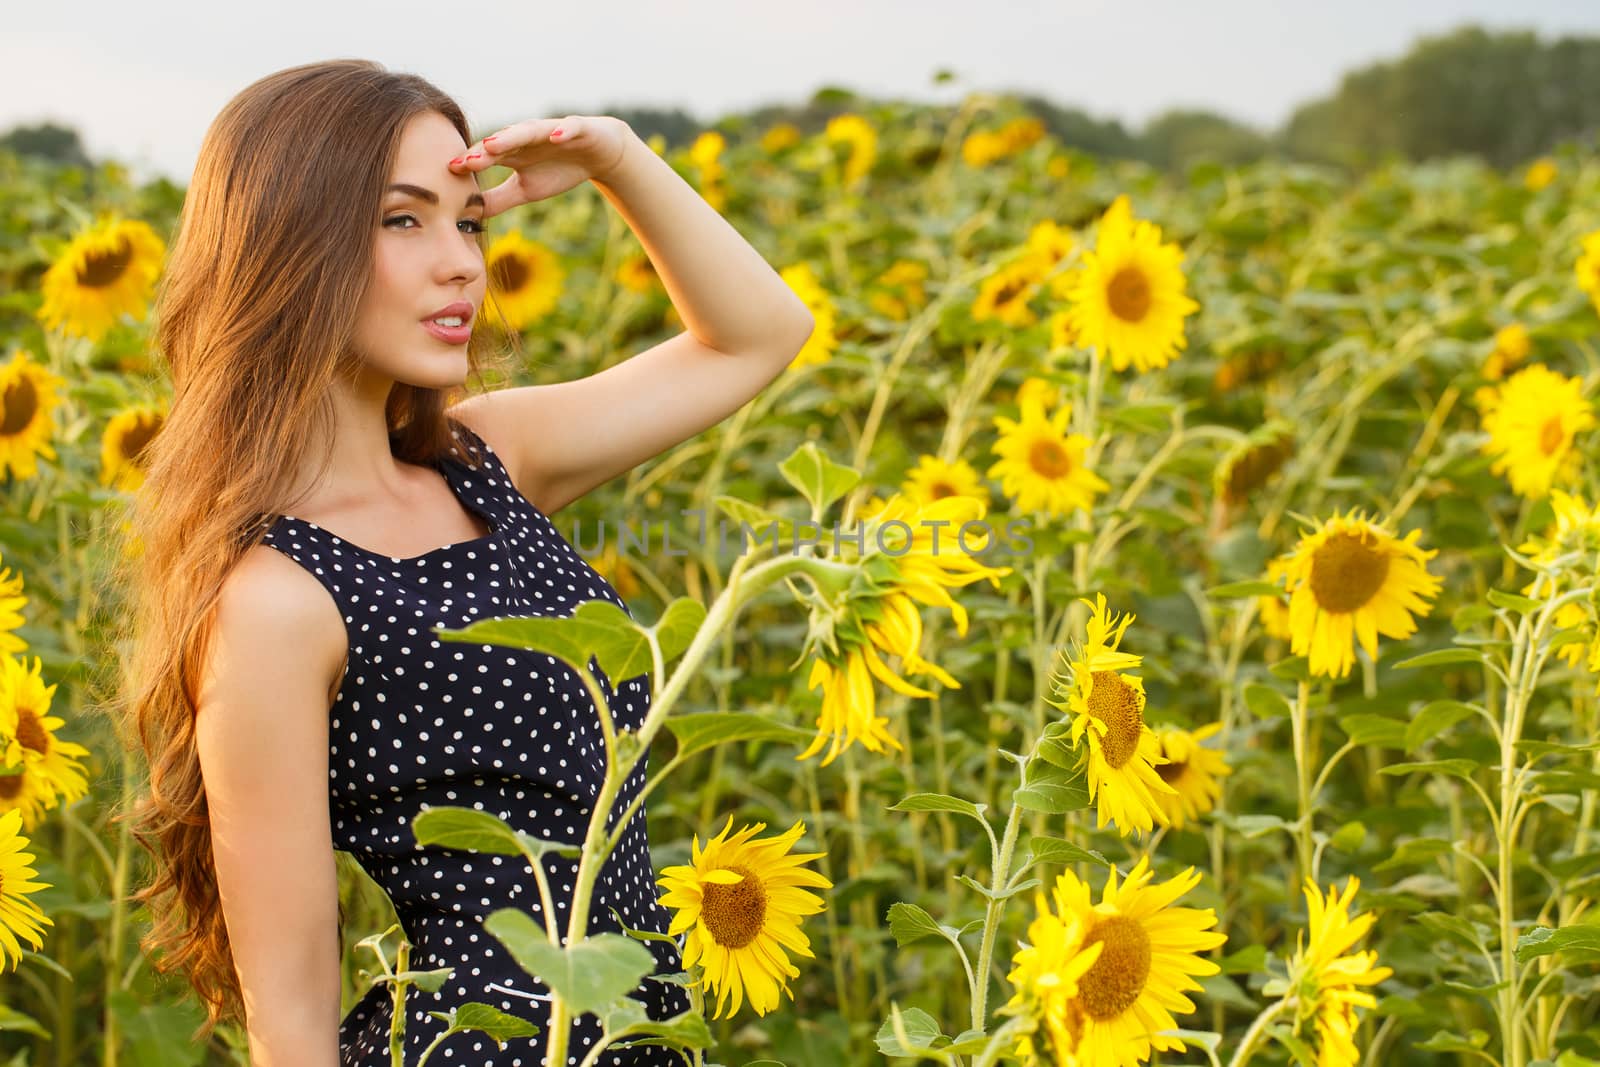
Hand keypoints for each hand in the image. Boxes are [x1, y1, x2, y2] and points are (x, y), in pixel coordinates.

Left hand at [448, 115, 632, 216]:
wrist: (598, 154)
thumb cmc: (558, 170)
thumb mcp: (526, 190)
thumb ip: (498, 200)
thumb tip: (470, 215)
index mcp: (512, 153)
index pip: (486, 158)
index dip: (469, 164)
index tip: (449, 173)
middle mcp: (525, 139)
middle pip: (501, 143)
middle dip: (483, 152)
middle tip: (465, 162)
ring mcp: (550, 131)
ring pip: (528, 131)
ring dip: (511, 137)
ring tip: (495, 145)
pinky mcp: (576, 129)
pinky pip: (569, 128)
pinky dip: (562, 131)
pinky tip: (556, 136)